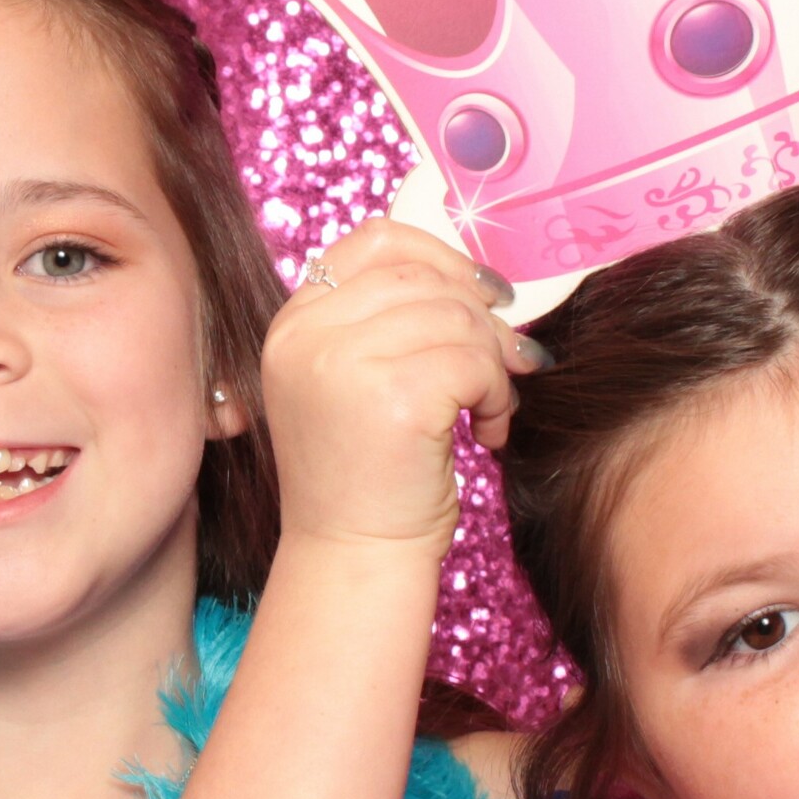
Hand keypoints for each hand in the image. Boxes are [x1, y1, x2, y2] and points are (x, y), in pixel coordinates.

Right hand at [266, 217, 540, 552]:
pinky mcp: (393, 396)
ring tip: (489, 409)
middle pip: (426, 278)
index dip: (442, 257)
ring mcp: (343, 362)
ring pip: (458, 317)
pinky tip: (487, 431)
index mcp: (293, 323)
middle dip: (482, 320)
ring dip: (493, 363)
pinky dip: (496, 393)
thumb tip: (485, 283)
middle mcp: (306, 334)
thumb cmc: (366, 477)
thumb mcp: (353, 382)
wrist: (353, 557)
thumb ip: (389, 322)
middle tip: (505, 368)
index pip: (376, 240)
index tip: (482, 297)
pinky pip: (474, 361)